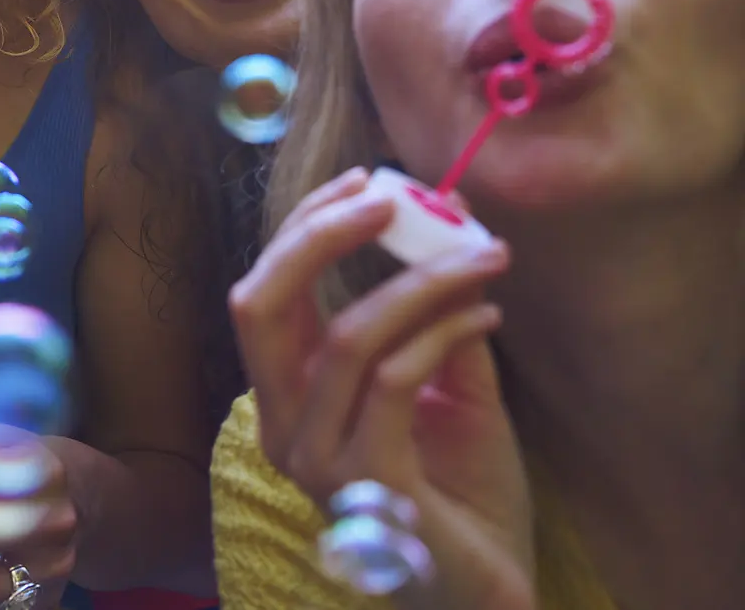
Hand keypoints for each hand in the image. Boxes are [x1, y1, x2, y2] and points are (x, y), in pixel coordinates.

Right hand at [229, 167, 535, 609]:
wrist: (489, 584)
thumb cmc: (461, 487)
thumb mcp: (448, 380)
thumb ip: (436, 307)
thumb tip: (449, 211)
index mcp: (285, 392)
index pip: (264, 290)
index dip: (305, 227)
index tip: (368, 180)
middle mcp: (281, 423)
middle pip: (259, 304)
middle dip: (318, 237)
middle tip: (389, 198)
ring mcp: (316, 456)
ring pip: (345, 337)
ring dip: (420, 282)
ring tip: (485, 257)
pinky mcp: (366, 481)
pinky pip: (394, 381)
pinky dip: (444, 334)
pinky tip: (489, 317)